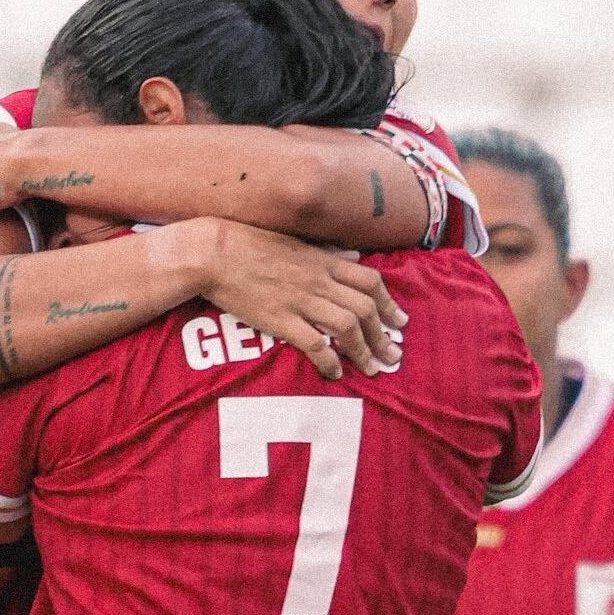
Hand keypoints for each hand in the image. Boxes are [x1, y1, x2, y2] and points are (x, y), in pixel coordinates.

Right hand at [180, 218, 407, 380]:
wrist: (215, 253)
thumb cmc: (252, 244)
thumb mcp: (296, 242)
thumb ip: (327, 252)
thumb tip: (354, 256)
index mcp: (324, 262)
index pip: (370, 281)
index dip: (390, 303)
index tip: (399, 321)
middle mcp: (319, 281)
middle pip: (365, 308)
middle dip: (384, 335)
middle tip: (393, 355)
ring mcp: (301, 300)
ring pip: (347, 326)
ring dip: (364, 350)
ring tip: (371, 368)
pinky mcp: (280, 319)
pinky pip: (314, 343)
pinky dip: (329, 360)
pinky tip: (334, 372)